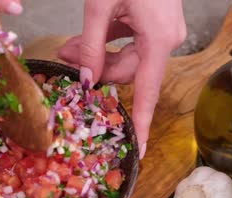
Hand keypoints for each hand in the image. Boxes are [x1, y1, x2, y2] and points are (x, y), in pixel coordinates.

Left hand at [58, 0, 186, 158]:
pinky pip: (131, 40)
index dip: (142, 123)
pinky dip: (109, 39)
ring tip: (69, 46)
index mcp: (157, 39)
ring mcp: (164, 28)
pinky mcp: (157, 19)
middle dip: (95, 70)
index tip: (138, 150)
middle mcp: (166, 38)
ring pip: (127, 56)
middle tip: (65, 57)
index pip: (147, 92)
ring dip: (98, 54)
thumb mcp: (101, 5)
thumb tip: (86, 81)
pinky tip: (88, 35)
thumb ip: (90, 45)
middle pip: (129, 72)